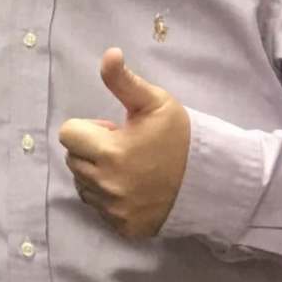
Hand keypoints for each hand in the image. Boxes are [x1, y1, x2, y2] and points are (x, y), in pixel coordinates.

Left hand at [56, 48, 190, 238]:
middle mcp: (106, 185)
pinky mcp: (123, 227)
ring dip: (97, 174)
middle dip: (91, 150)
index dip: (89, 129)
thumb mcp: (155, 103)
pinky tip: (133, 188)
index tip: (114, 131)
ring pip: (83, 184)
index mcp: (110, 152)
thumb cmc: (181, 137)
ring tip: (129, 168)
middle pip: (73, 159)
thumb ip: (124, 81)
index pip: (68, 134)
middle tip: (125, 148)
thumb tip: (108, 54)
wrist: (213, 180)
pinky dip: (109, 198)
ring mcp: (114, 210)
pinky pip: (98, 208)